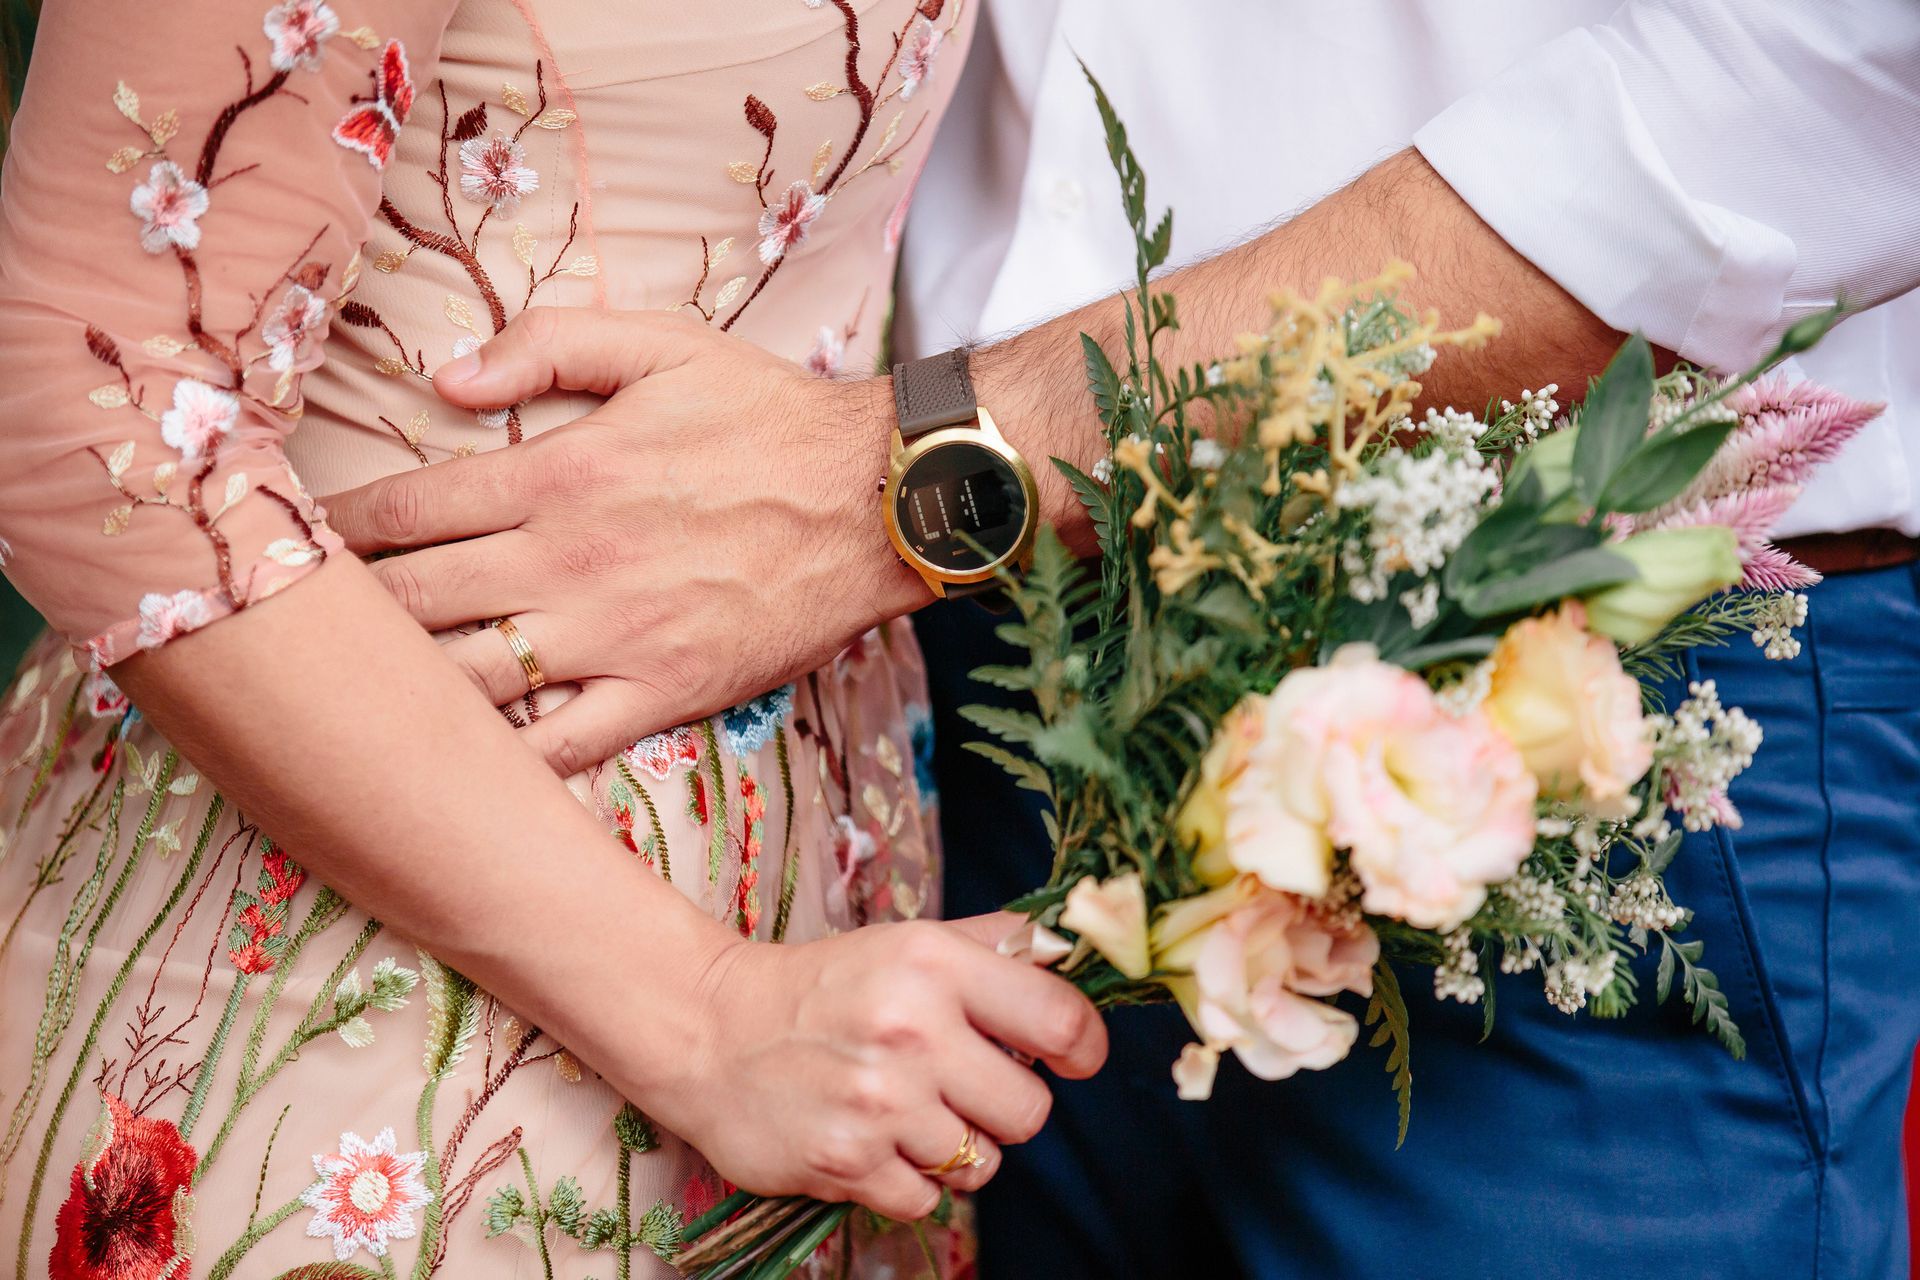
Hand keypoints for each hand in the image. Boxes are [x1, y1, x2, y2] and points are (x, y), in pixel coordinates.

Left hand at [323, 307, 931, 772]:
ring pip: (466, 683)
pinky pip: (559, 747)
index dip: (333, 535)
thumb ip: (547, 345)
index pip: (404, 512)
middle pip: (410, 606)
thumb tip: (443, 381)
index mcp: (556, 476)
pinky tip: (460, 764)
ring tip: (357, 700)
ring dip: (400, 692)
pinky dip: (500, 761)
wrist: (879, 500)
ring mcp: (613, 639)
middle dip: (337, 620)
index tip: (297, 548)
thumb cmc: (770, 416)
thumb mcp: (662, 344)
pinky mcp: (663, 694)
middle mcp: (567, 564)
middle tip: (297, 634)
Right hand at [662, 914, 1104, 1218]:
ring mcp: (880, 1102)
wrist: (711, 1030)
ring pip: (982, 1162)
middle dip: (1003, 1105)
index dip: (1081, 1047)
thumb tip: (1072, 949)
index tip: (1070, 1057)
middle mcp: (912, 1030)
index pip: (1061, 1020)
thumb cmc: (824, 986)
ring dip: (953, 1146)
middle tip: (960, 1085)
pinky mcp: (847, 1162)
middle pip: (1030, 1111)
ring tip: (906, 1111)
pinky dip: (907, 1180)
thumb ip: (994, 946)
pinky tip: (874, 1140)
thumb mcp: (908, 942)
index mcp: (935, 963)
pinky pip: (928, 1200)